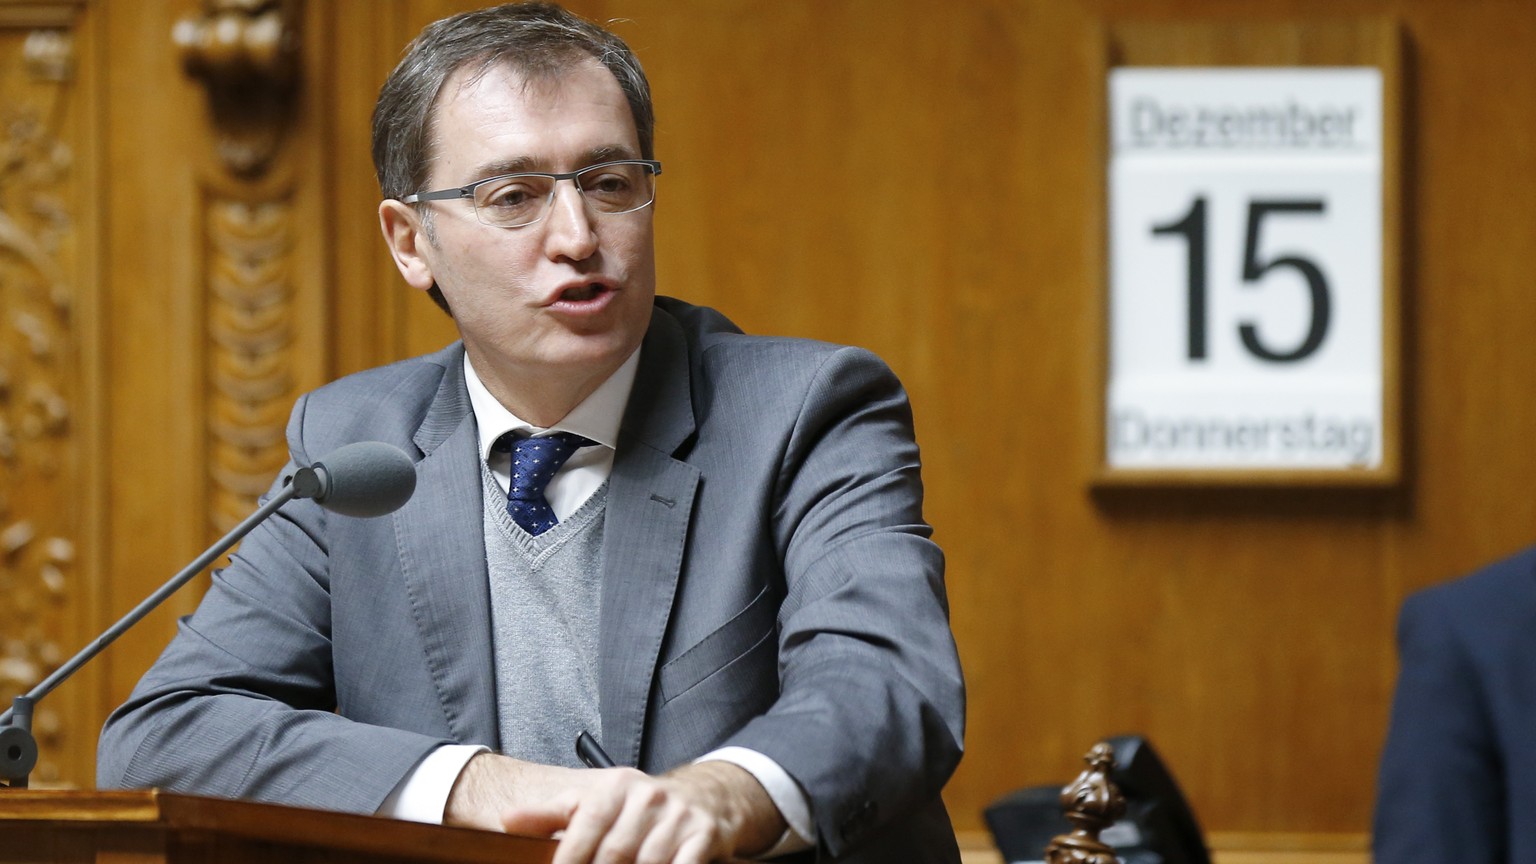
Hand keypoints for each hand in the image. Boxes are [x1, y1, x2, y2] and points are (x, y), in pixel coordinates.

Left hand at [447, 753, 784, 862]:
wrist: (704, 796)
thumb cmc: (639, 807)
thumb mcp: (596, 801)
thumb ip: (553, 814)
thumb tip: (508, 820)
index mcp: (616, 787)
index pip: (585, 827)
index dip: (568, 861)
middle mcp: (648, 796)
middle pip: (614, 854)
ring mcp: (678, 816)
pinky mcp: (704, 834)